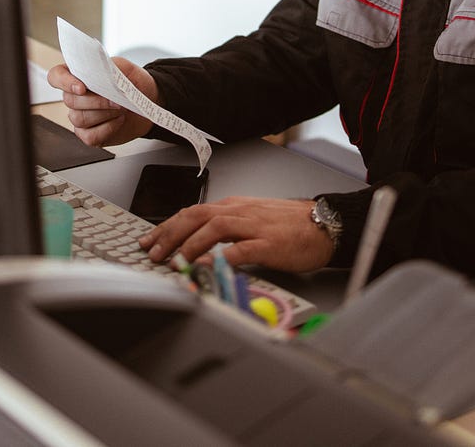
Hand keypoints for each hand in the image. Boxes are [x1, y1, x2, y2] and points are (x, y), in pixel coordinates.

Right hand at [46, 58, 156, 146]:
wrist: (148, 101)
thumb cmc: (133, 82)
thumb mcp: (125, 68)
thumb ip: (109, 68)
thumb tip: (98, 73)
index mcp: (78, 75)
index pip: (56, 76)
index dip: (64, 82)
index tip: (82, 87)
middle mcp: (75, 96)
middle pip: (70, 101)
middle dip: (96, 101)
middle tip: (117, 100)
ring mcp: (80, 116)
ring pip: (79, 119)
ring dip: (103, 114)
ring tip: (121, 108)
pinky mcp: (89, 134)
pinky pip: (90, 136)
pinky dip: (107, 129)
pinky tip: (118, 120)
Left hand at [139, 197, 335, 273]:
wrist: (324, 224)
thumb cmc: (289, 225)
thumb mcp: (252, 220)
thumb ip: (227, 230)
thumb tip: (198, 243)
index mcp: (234, 207)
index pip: (192, 212)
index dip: (167, 226)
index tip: (150, 240)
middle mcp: (240, 212)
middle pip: (197, 216)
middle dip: (170, 234)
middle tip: (153, 252)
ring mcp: (254, 227)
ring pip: (214, 228)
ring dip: (190, 244)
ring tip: (175, 260)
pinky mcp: (269, 244)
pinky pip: (241, 249)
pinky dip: (222, 258)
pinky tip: (209, 267)